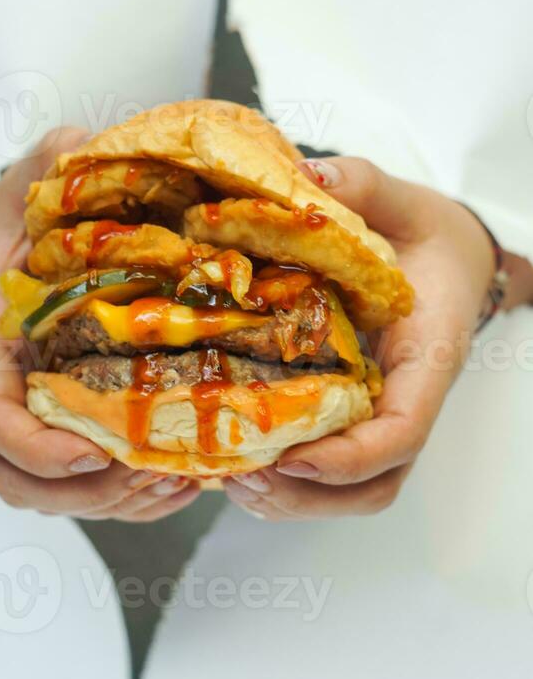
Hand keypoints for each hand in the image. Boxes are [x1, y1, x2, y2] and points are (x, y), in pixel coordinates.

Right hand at [0, 128, 199, 520]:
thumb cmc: (10, 223)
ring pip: (56, 495)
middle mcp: (1, 389)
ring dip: (119, 503)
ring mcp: (30, 416)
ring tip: (181, 483)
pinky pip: (86, 488)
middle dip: (88, 492)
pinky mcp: (62, 427)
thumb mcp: (28, 181)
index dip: (36, 446)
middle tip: (154, 473)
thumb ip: (57, 164)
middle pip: (21, 479)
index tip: (89, 451)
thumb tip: (101, 151)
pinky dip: (132, 498)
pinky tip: (183, 480)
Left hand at [224, 156, 495, 520]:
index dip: (349, 457)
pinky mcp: (356, 419)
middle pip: (375, 483)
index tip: (291, 458)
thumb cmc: (424, 235)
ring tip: (231, 482)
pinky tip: (240, 470)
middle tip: (243, 476)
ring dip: (293, 502)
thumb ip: (362, 187)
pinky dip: (288, 488)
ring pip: (354, 493)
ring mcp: (383, 416)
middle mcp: (407, 398)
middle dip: (309, 496)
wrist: (447, 261)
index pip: (403, 428)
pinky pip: (333, 476)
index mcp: (426, 354)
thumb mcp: (400, 201)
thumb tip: (306, 175)